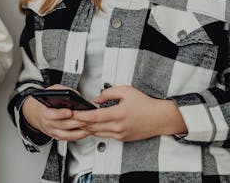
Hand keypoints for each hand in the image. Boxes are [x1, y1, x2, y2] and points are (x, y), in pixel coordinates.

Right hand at [21, 85, 92, 140]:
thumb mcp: (51, 91)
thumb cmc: (44, 102)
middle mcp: (48, 124)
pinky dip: (79, 136)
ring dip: (80, 131)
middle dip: (76, 122)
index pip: (52, 114)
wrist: (35, 114)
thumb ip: (62, 90)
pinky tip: (86, 131)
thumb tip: (76, 95)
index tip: (70, 112)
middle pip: (63, 125)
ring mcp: (53, 132)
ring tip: (90, 126)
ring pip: (68, 134)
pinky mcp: (57, 137)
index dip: (61, 114)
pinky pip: (69, 138)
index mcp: (44, 112)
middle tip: (87, 119)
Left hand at [71, 85, 187, 141]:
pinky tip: (91, 126)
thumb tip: (96, 99)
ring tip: (77, 121)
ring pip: (97, 133)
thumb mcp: (126, 91)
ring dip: (86, 128)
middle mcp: (117, 127)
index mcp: (117, 114)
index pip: (93, 117)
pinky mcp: (122, 138)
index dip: (80, 116)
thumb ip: (108, 93)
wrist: (160, 118)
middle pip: (92, 127)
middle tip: (69, 117)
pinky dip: (96, 131)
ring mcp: (120, 134)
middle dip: (79, 122)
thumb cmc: (146, 104)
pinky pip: (105, 136)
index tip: (71, 113)